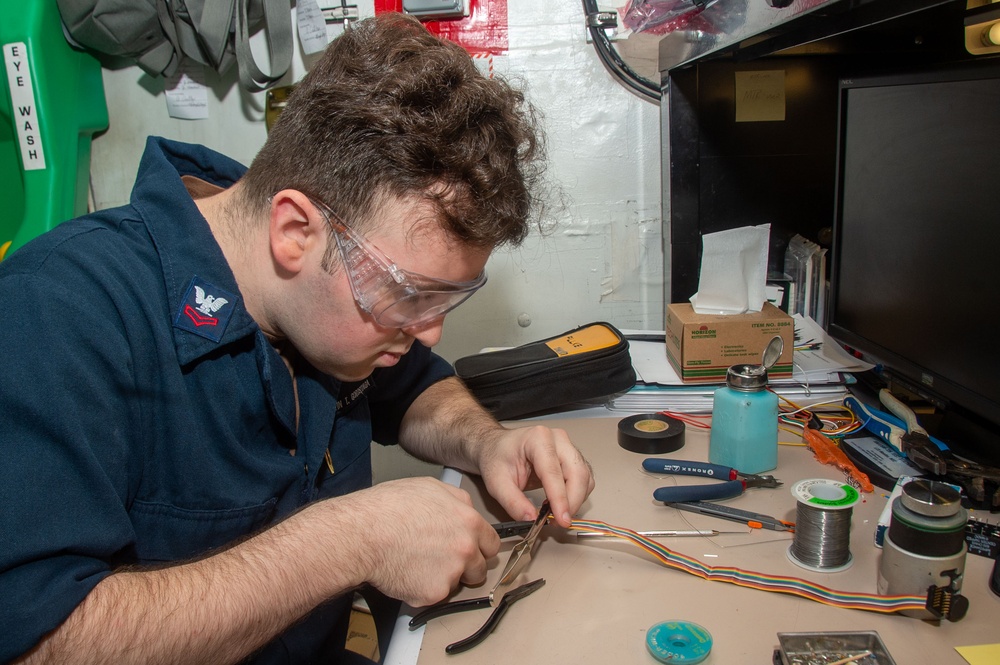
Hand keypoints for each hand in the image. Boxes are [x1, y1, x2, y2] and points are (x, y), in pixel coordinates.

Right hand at [330, 477, 500, 606]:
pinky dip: (421, 589)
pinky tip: (405, 573)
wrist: (363, 533)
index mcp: (469, 521)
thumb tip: (464, 508)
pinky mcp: (434, 593)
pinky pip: (434, 596)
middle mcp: (466, 548)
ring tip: (417, 563)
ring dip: (444, 578)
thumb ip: (456, 500)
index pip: (491, 543)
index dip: (479, 547)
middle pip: (480, 568)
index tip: (472, 550)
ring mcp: (452, 573)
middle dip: (466, 567)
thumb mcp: (430, 487)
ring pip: (457, 584)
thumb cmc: (388, 507)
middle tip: (442, 560)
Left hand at [475, 425, 594, 527]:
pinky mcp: (574, 459)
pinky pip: (584, 480)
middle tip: (558, 521)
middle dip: (572, 501)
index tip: (561, 519)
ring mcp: (568, 447)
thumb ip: (513, 502)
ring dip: (575, 500)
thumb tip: (531, 519)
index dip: (560, 498)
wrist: (499, 448)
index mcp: (537, 438)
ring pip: (585, 478)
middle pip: (578, 473)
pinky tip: (559, 503)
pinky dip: (576, 496)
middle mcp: (558, 439)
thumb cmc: (498, 458)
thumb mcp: (497, 482)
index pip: (554, 472)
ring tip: (554, 512)